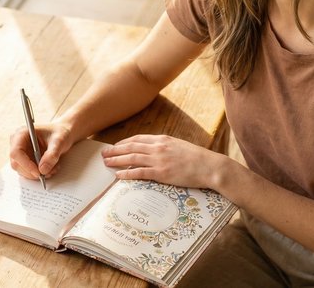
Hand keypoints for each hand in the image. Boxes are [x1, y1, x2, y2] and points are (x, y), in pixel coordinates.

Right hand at [9, 122, 74, 179]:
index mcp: (22, 133)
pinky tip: (50, 168)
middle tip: (48, 172)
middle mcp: (17, 143)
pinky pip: (28, 172)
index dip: (25, 164)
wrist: (62, 134)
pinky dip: (39, 173)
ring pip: (22, 170)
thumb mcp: (59, 141)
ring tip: (53, 168)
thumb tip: (43, 169)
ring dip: (37, 173)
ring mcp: (20, 153)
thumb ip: (52, 154)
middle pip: (17, 164)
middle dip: (33, 171)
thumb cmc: (59, 133)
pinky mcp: (25, 160)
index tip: (38, 172)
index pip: (16, 152)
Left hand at [101, 134, 225, 188]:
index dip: (124, 142)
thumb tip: (154, 152)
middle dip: (115, 150)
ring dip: (117, 160)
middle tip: (103, 153)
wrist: (210, 166)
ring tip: (106, 163)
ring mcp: (159, 160)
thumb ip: (165, 147)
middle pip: (131, 146)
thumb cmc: (197, 158)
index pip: (138, 138)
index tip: (115, 146)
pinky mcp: (161, 173)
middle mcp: (158, 147)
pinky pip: (139, 172)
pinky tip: (119, 175)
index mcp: (163, 139)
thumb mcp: (179, 147)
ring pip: (132, 158)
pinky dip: (127, 173)